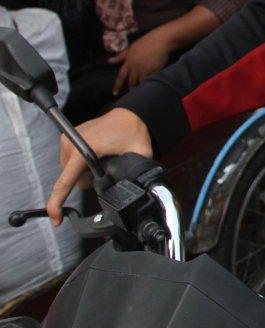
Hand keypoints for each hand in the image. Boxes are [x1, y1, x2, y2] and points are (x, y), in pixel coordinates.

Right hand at [48, 108, 151, 224]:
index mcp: (85, 148)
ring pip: (71, 172)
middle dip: (88, 180)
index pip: (65, 182)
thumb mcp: (139, 155)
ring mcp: (66, 140)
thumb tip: (140, 188)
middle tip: (106, 169)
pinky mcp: (66, 139)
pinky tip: (96, 156)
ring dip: (85, 172)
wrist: (129, 115)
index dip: (58, 203)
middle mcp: (70, 143)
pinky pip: (71, 162)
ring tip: (103, 159)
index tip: (56, 218)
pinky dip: (82, 164)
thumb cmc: (133, 131)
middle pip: (71, 180)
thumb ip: (138, 173)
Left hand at [108, 32, 171, 94]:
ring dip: (140, 88)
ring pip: (141, 83)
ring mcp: (146, 70)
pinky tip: (151, 86)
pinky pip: (151, 80)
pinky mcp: (155, 71)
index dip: (117, 86)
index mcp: (128, 62)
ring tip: (141, 93)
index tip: (115, 94)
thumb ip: (120, 56)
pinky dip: (150, 83)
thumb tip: (109, 61)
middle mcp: (136, 68)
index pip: (121, 77)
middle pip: (131, 82)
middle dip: (131, 89)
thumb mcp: (131, 48)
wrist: (161, 40)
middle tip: (131, 95)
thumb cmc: (145, 42)